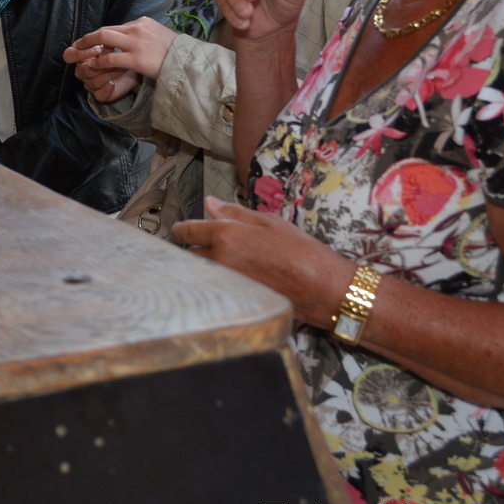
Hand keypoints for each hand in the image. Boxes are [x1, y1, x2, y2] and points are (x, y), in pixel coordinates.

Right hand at [63, 43, 142, 103]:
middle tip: (115, 58)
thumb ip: (104, 41)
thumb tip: (104, 40)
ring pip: (92, 82)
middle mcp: (83, 70)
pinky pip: (99, 95)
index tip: (98, 49)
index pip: (69, 55)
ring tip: (121, 67)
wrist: (135, 66)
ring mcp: (90, 83)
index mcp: (81, 56)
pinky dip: (107, 88)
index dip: (79, 53)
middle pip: (82, 70)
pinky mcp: (101, 94)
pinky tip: (113, 83)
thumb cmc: (121, 52)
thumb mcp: (112, 43)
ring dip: (107, 74)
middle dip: (100, 64)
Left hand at [68, 17, 176, 81]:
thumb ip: (145, 35)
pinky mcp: (136, 59)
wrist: (189, 63)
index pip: (116, 27)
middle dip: (88, 38)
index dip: (102, 36)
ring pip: (103, 40)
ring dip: (88, 47)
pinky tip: (93, 67)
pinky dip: (98, 62)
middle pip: (105, 30)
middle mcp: (137, 28)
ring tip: (80, 55)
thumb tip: (132, 39)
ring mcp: (136, 43)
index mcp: (142, 22)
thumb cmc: (177, 53)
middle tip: (78, 45)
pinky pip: (110, 59)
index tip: (93, 43)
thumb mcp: (160, 36)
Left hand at [172, 197, 354, 326]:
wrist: (322, 288)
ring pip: (200, 273)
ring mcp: (224, 282)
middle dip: (193, 249)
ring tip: (220, 264)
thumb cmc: (301, 251)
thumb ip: (235, 213)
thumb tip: (210, 204)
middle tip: (205, 247)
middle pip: (189, 254)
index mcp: (226, 235)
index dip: (180, 230)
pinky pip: (214, 289)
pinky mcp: (232, 300)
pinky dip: (215, 283)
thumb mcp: (270, 222)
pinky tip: (228, 281)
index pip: (186, 231)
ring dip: (203, 268)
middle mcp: (219, 259)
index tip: (180, 231)